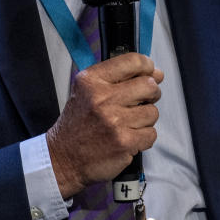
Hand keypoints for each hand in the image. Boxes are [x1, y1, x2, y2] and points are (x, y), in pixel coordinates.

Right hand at [46, 53, 162, 198]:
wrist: (63, 158)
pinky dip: (143, 138)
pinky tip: (128, 138)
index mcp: (91, 81)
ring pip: (152, 112)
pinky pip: (151, 134)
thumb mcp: (87, 91)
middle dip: (151, 93)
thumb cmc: (78, 124)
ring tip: (128, 123)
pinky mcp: (124, 142)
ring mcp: (114, 121)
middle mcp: (102, 98)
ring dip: (145, 119)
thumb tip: (156, 73)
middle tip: (142, 101)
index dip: (147, 66)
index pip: (133, 61)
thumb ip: (118, 78)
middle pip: (149, 85)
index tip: (149, 74)